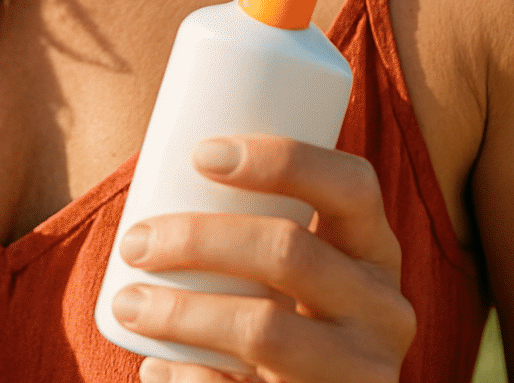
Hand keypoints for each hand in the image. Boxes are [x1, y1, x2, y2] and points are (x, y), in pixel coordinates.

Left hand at [111, 135, 414, 381]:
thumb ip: (257, 220)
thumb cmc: (288, 321)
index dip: (281, 157)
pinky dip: (191, 380)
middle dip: (198, 238)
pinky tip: (159, 369)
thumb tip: (159, 164)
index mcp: (378, 251)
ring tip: (127, 302)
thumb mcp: (298, 270)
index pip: (353, 184)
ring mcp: (363, 374)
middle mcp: (387, 311)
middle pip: (291, 251)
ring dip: (180, 310)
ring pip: (264, 328)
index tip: (200, 153)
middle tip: (136, 241)